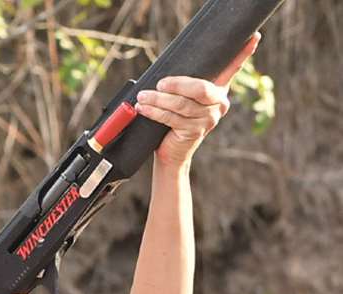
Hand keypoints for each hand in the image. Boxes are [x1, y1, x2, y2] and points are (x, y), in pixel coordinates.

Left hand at [138, 32, 259, 167]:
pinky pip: (172, 118)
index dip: (243, 53)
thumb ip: (183, 84)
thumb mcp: (181, 99)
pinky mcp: (195, 131)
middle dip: (177, 84)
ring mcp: (208, 119)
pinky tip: (144, 108)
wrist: (170, 152)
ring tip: (142, 96)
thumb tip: (165, 68)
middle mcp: (218, 104)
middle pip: (200, 88)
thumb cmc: (173, 121)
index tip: (254, 36)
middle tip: (159, 83)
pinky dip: (155, 112)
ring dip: (158, 99)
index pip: (232, 69)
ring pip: (182, 104)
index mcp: (218, 91)